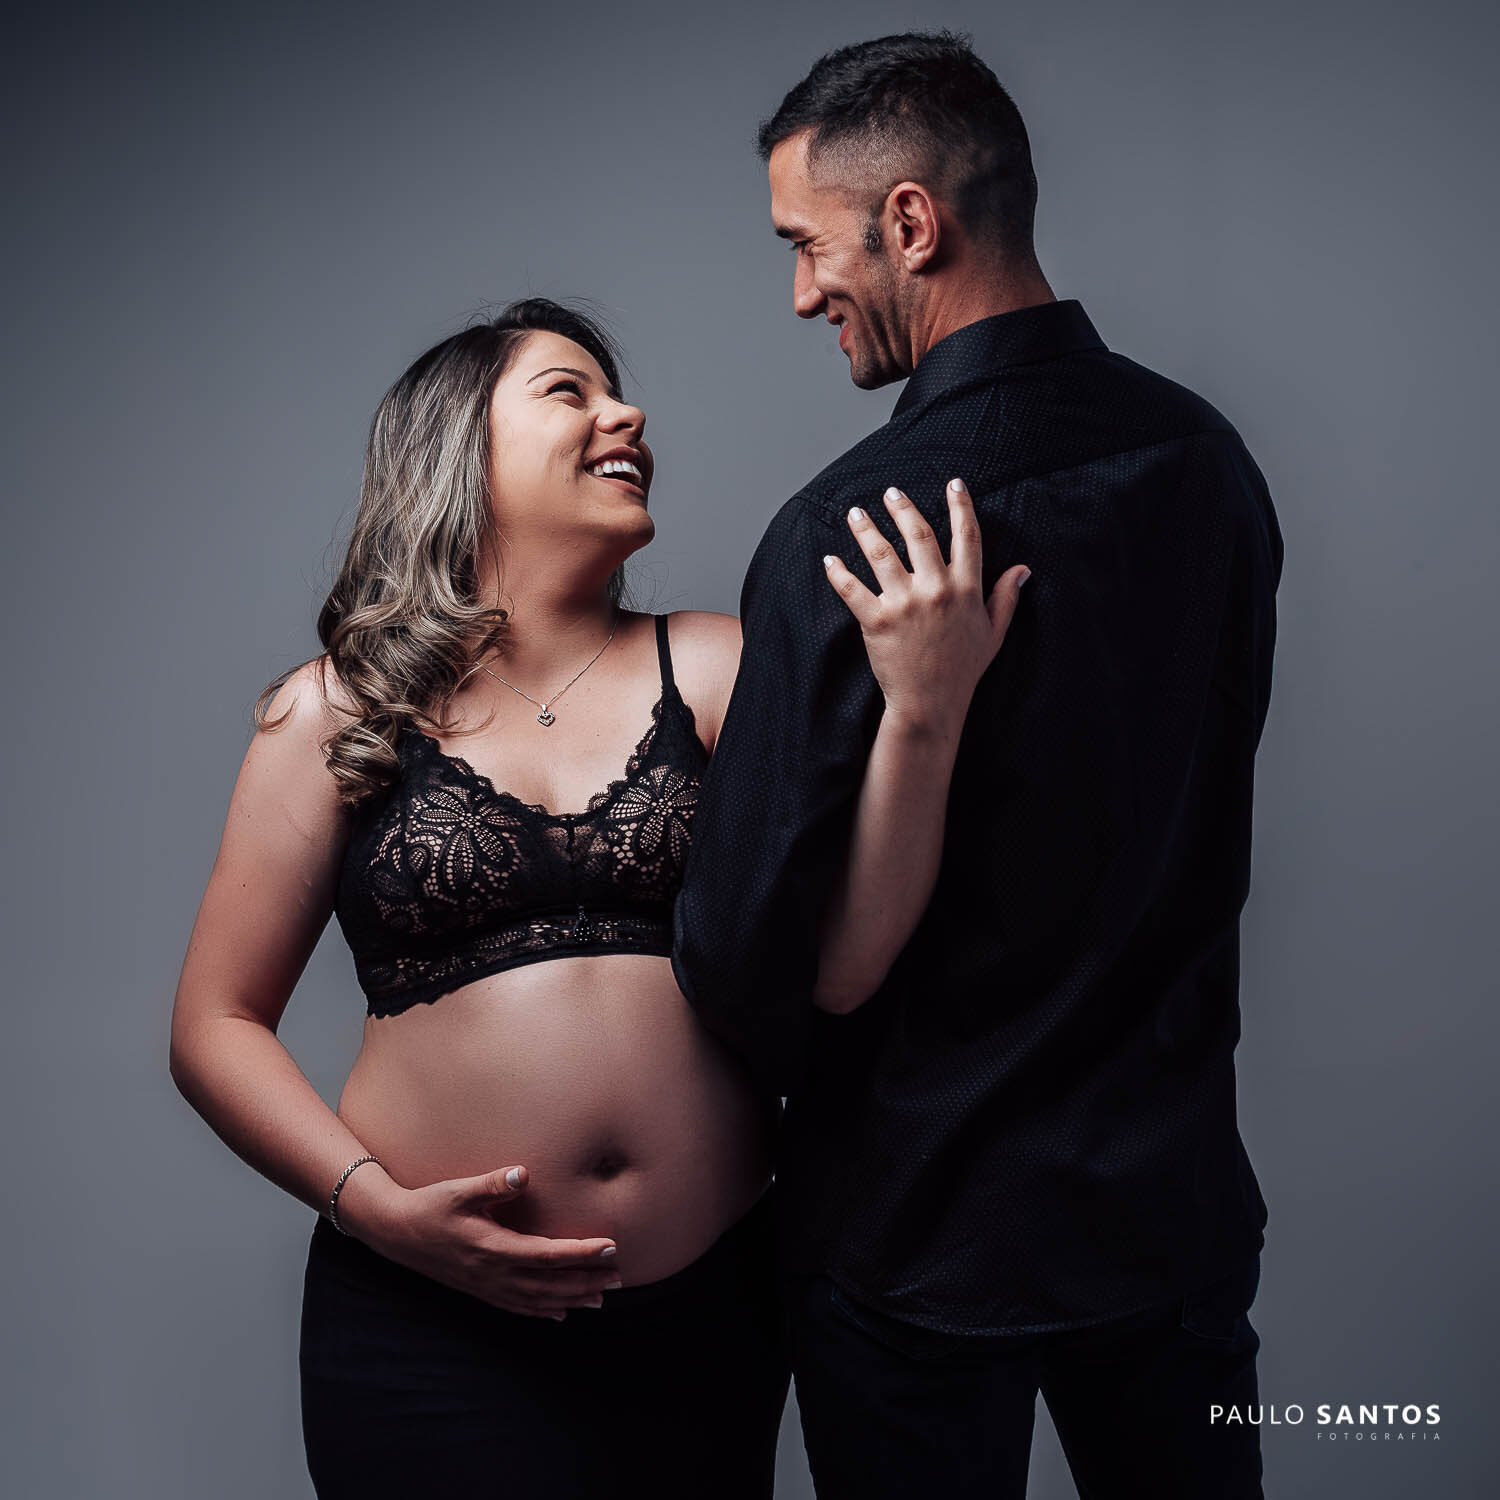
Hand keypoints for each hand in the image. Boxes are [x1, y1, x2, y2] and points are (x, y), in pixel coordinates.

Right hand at [344, 1163, 622, 1319]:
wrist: (396, 1233)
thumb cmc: (430, 1205)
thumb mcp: (459, 1189)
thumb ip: (493, 1183)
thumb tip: (523, 1172)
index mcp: (493, 1248)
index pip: (548, 1254)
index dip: (581, 1254)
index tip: (611, 1248)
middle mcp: (493, 1273)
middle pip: (550, 1284)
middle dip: (587, 1281)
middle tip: (620, 1276)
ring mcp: (487, 1286)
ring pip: (538, 1300)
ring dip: (572, 1299)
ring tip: (603, 1297)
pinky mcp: (480, 1290)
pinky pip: (519, 1307)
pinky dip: (544, 1312)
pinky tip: (562, 1314)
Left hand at [823, 479, 1029, 736]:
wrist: (931, 704)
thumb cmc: (963, 670)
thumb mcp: (993, 633)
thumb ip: (1005, 598)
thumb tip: (1022, 569)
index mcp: (967, 589)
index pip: (966, 536)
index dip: (960, 506)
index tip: (953, 483)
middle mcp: (936, 590)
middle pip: (919, 535)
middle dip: (903, 508)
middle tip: (891, 493)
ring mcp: (905, 603)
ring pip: (881, 553)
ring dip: (866, 529)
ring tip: (855, 514)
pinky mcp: (876, 621)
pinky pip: (852, 588)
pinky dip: (838, 571)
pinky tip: (830, 559)